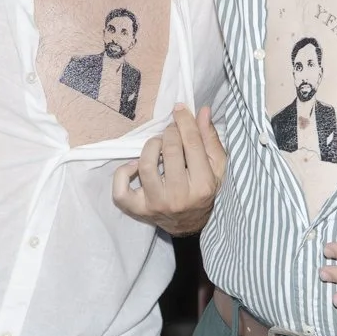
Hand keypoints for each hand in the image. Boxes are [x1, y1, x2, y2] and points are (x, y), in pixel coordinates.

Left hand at [113, 106, 226, 235]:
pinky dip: (123, 172)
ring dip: (150, 147)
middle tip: (171, 132)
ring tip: (157, 145)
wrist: (189, 225)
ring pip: (145, 165)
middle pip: (170, 151)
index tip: (179, 110)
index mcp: (203, 186)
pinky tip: (134, 166)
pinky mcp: (138, 210)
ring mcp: (156, 204)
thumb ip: (209, 139)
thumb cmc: (203, 191)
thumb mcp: (216, 167)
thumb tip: (202, 111)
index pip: (192, 144)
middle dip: (170, 133)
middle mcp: (179, 197)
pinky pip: (120, 190)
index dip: (185, 122)